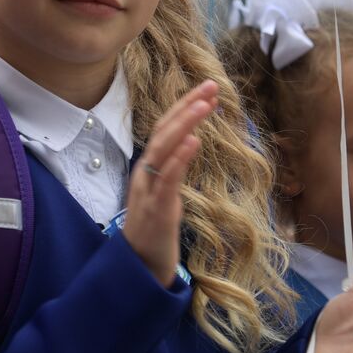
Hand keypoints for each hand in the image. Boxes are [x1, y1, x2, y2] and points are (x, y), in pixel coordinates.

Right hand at [120, 81, 216, 286]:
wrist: (140, 267)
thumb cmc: (154, 230)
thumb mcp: (165, 193)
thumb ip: (174, 169)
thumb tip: (190, 143)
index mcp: (148, 169)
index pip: (166, 129)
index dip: (184, 107)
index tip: (207, 90)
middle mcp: (145, 174)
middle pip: (164, 131)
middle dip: (188, 106)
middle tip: (212, 86)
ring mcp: (148, 190)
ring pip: (164, 149)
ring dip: (185, 124)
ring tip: (205, 105)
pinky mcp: (157, 209)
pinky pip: (167, 179)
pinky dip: (180, 157)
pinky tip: (194, 141)